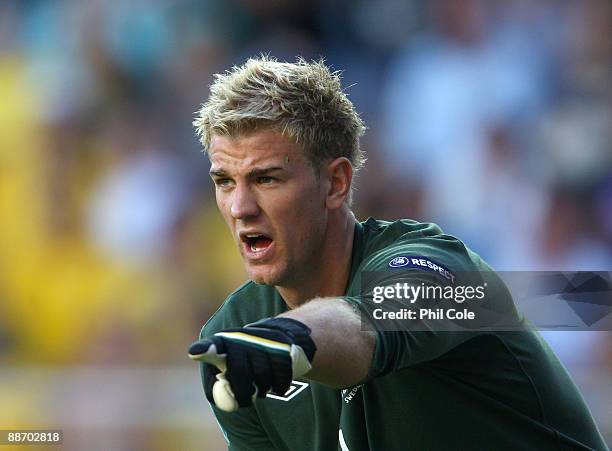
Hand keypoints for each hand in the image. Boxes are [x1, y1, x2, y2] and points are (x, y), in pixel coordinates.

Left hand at [188, 317, 315, 411]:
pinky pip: (281, 375)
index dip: (204, 349)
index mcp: (222, 343)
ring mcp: (263, 340)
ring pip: (262, 375)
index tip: (194, 352)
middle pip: (240, 371)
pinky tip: (276, 386)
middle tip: (246, 399)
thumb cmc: (242, 362)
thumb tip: (223, 398)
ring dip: (262, 390)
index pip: (211, 346)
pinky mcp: (282, 346)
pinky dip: (279, 387)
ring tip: (261, 388)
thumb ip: (217, 387)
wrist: (276, 339)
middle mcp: (242, 338)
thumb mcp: (224, 369)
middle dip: (243, 392)